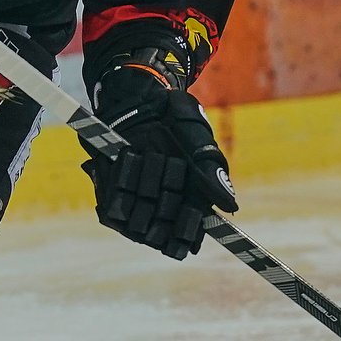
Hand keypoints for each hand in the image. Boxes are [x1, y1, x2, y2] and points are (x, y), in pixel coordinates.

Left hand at [81, 60, 236, 259]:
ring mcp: (135, 208)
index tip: (190, 214)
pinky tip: (130, 156)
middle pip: (162, 229)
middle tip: (171, 161)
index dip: (188, 234)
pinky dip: (123, 180)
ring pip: (138, 222)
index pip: (187, 238)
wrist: (139, 101)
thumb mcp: (199, 139)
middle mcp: (161, 212)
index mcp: (188, 204)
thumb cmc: (175, 121)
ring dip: (145, 186)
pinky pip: (113, 207)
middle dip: (168, 195)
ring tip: (150, 155)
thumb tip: (230, 206)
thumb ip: (213, 171)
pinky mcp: (110, 199)